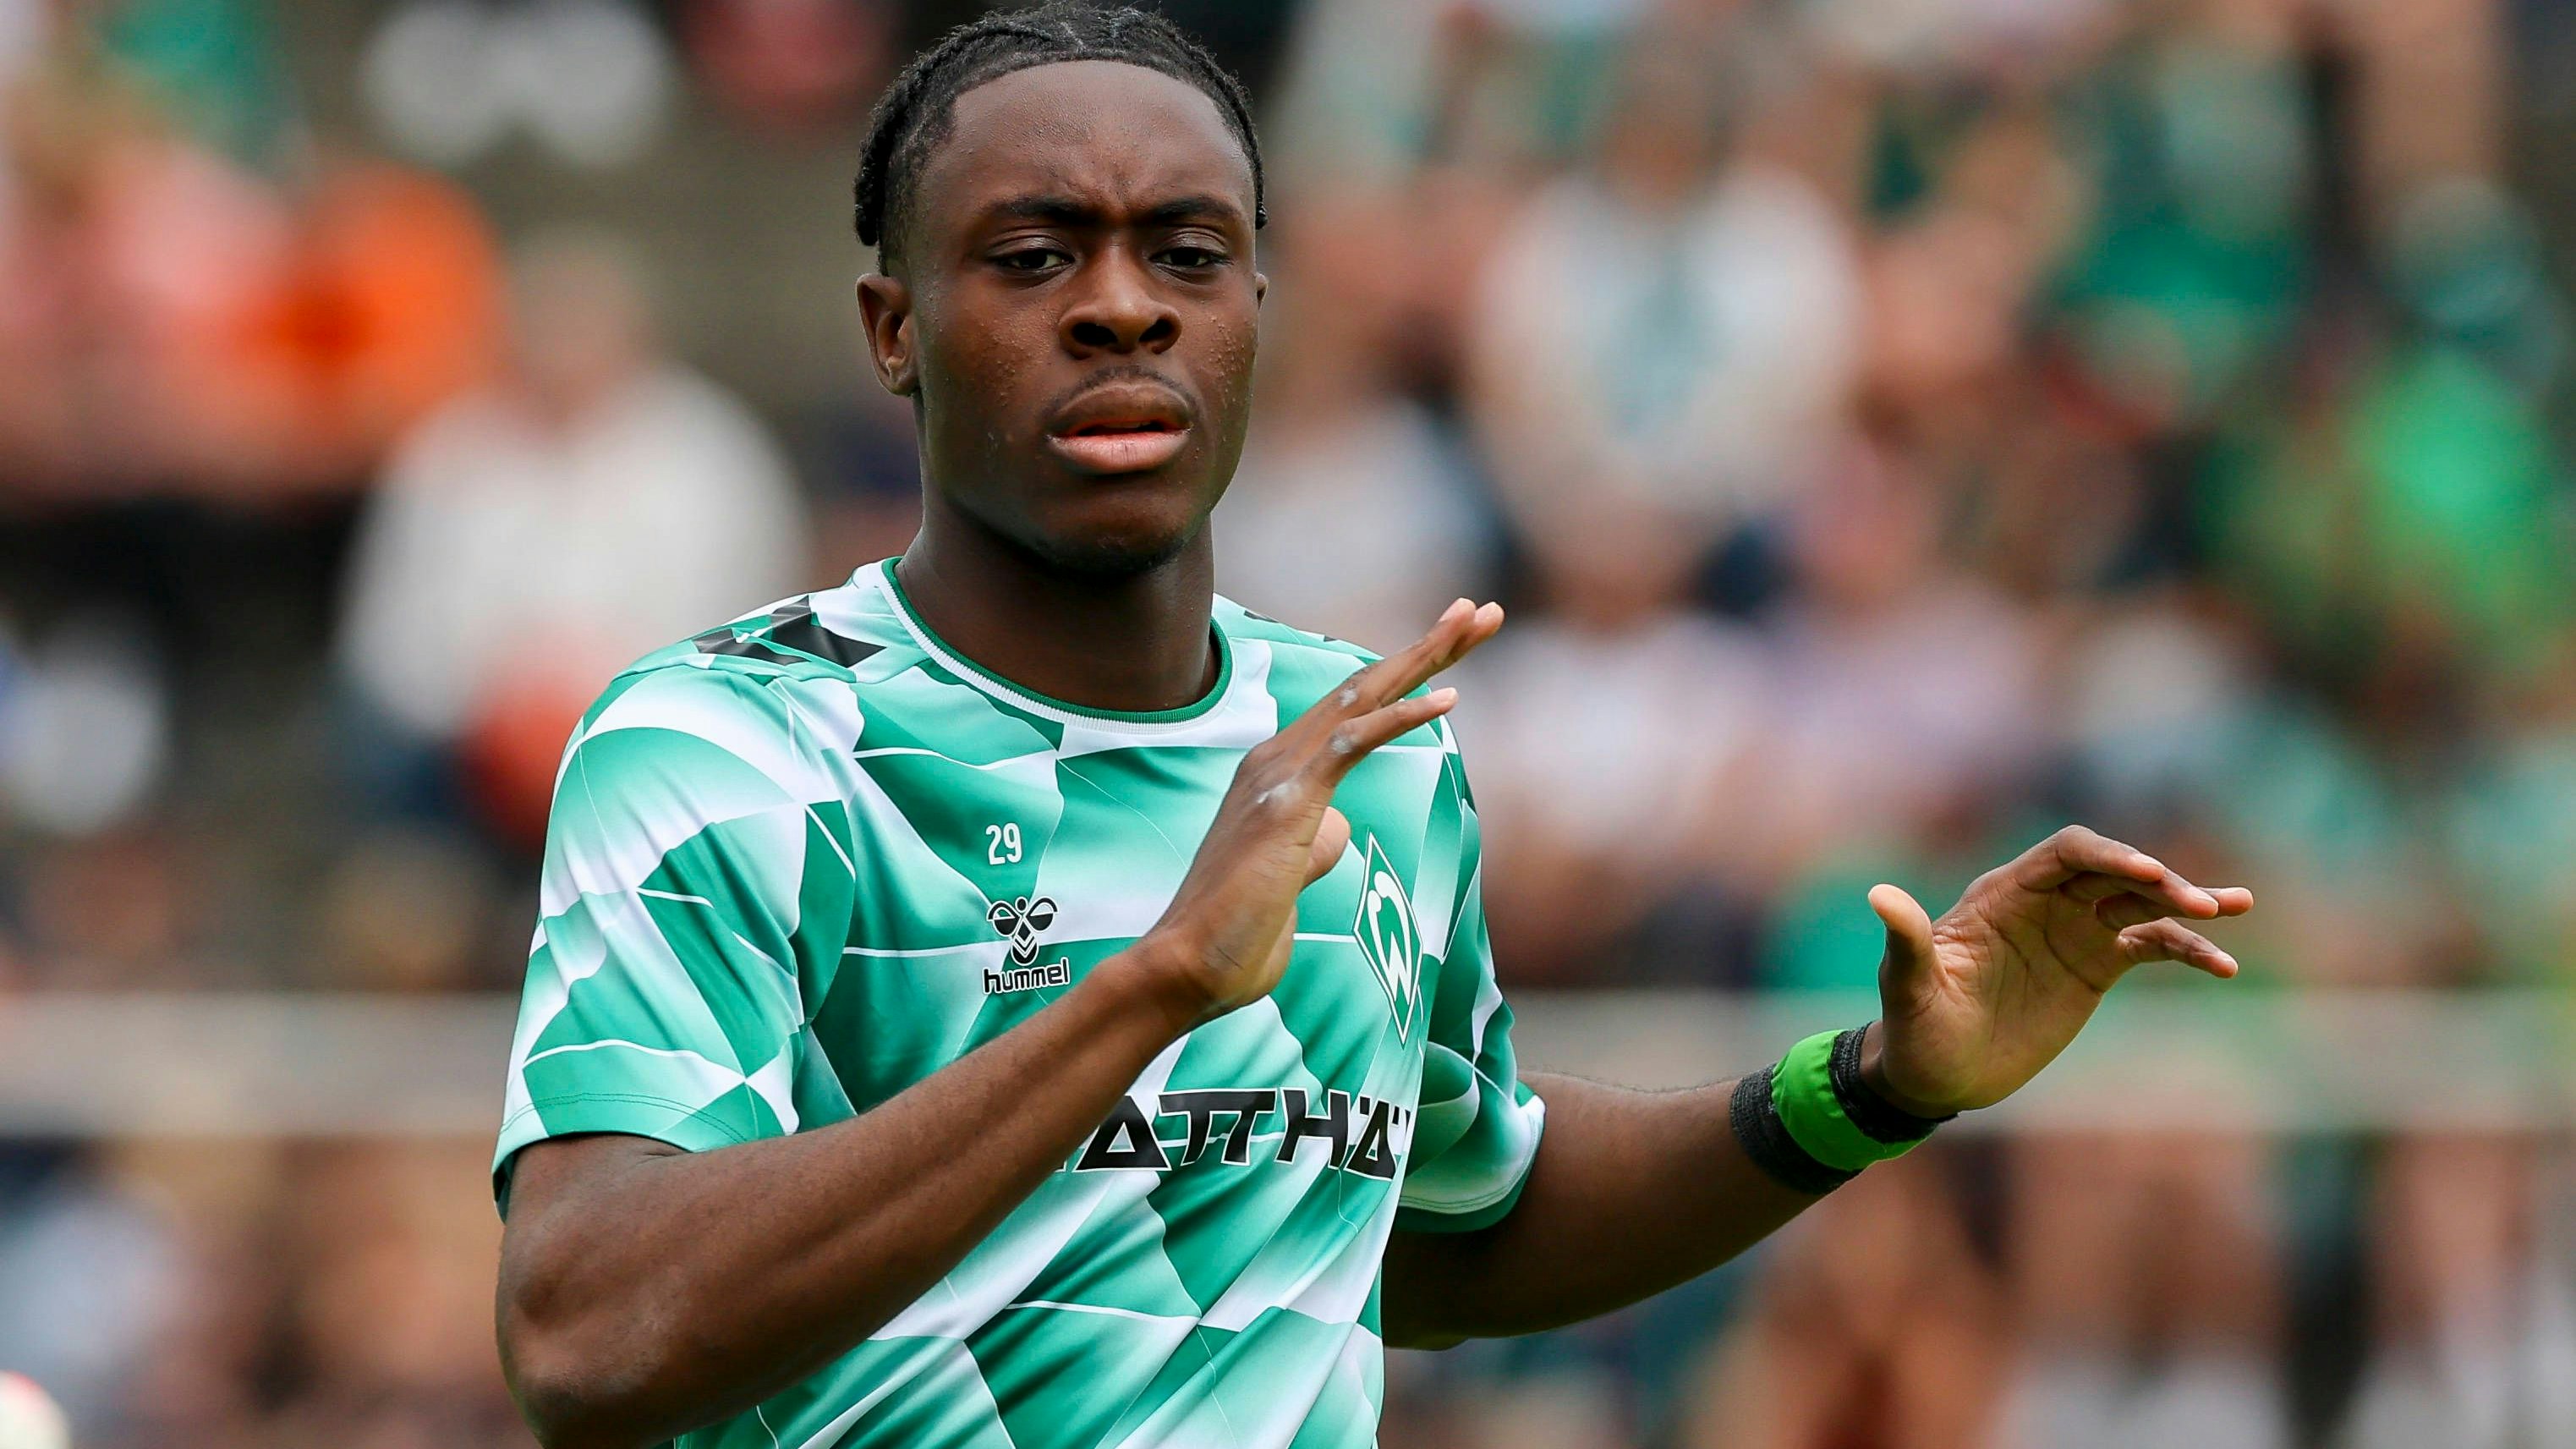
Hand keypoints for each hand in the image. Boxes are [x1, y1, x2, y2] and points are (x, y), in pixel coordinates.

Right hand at [1128, 599, 1505, 1024]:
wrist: (1188, 966)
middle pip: (1366, 684)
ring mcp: (1280, 775)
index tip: (1458, 645)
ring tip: (1475, 621)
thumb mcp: (1290, 876)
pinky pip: (1353, 744)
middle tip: (1483, 609)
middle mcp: (1278, 758)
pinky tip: (1446, 699)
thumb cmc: (1238, 931)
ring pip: (1363, 696)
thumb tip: (1335, 828)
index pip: (1356, 706)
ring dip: (1425, 657)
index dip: (1410, 673)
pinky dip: (1402, 716)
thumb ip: (1313, 841)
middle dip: (1429, 645)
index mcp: (1280, 771)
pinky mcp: (1289, 802)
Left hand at [1860, 825, 2253, 1115]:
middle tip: (2202, 903)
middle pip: (2114, 871)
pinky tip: (2222, 964)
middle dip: (2159, 881)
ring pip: (2141, 903)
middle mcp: (2045, 903)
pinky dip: (2186, 950)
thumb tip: (1880, 896)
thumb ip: (1906, 942)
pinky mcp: (2095, 967)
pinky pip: (2150, 947)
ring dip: (2187, 903)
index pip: (2067, 854)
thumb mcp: (1906, 988)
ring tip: (2236, 907)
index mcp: (2004, 894)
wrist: (1934, 1075)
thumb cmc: (1913, 1028)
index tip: (2149, 875)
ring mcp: (2074, 932)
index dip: (2109, 855)